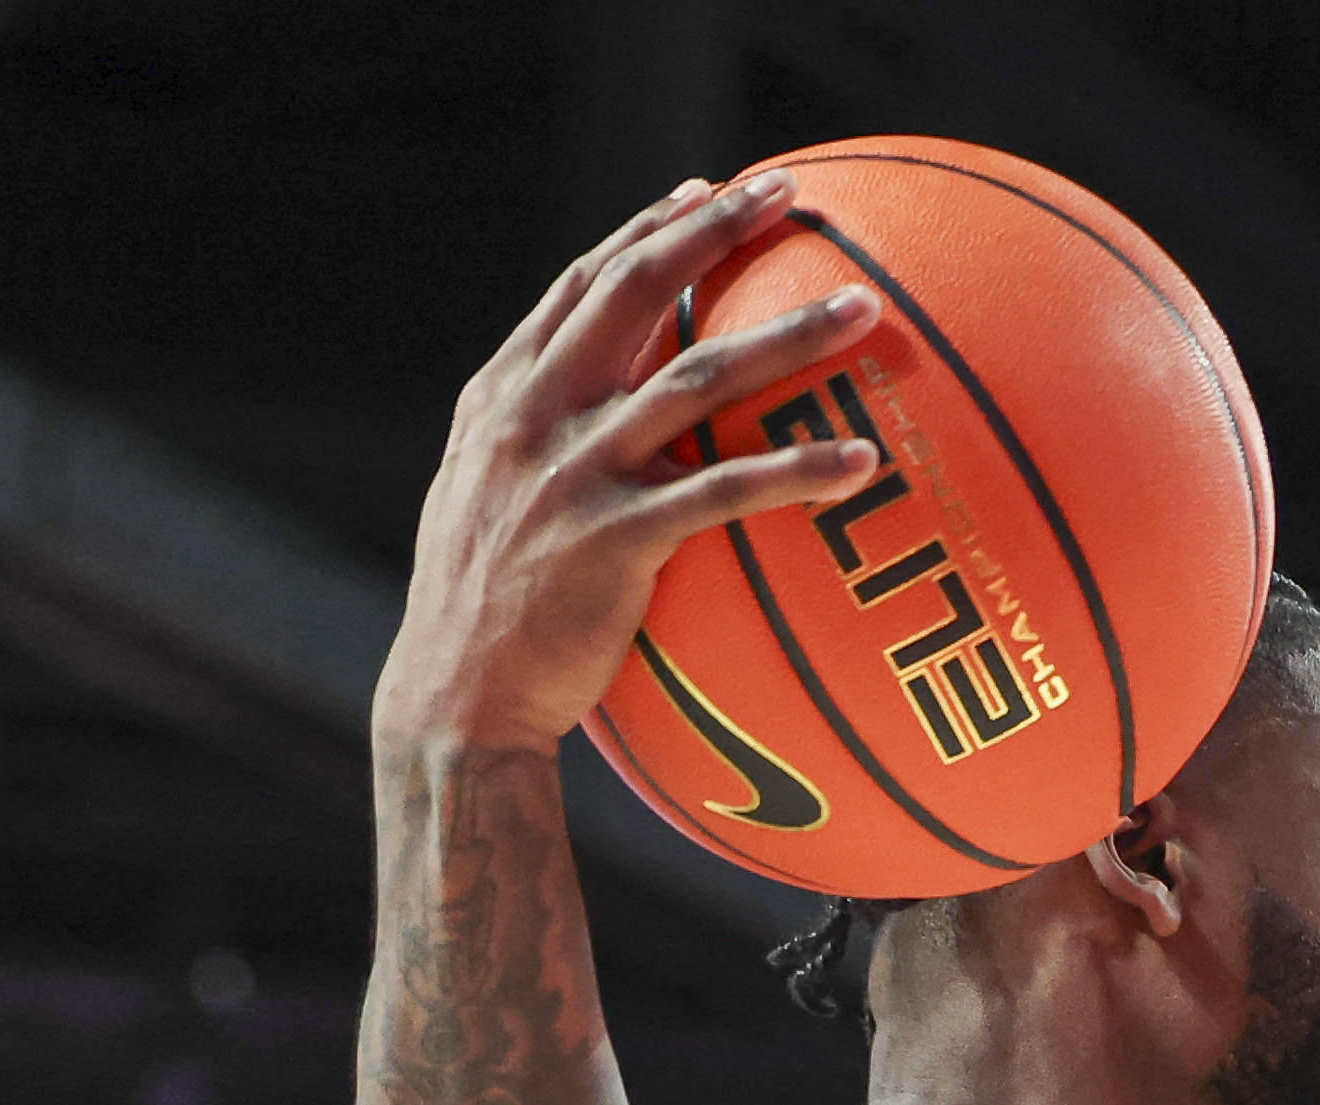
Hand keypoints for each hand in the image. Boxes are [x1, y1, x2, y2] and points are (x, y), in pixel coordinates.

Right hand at [370, 172, 900, 756]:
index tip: (709, 190)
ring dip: (789, 336)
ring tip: (863, 309)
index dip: (650, 230)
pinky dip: (797, 473)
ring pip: (698, 377)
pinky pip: (726, 494)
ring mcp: (577, 475)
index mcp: (504, 398)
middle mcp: (536, 417)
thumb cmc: (480, 613)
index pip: (584, 286)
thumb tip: (595, 411)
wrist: (456, 700)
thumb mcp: (479, 500)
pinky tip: (862, 462)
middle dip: (715, 230)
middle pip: (637, 292)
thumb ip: (531, 440)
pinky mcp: (617, 543)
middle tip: (788, 194)